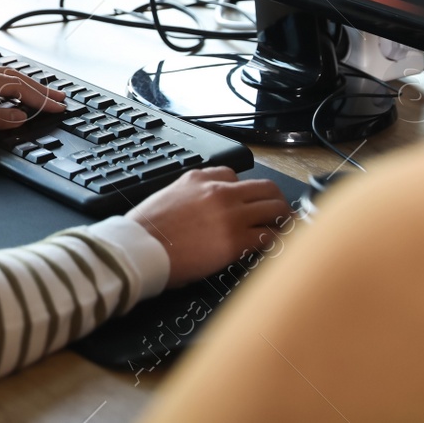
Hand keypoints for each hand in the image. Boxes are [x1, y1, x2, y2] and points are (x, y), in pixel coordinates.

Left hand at [0, 64, 66, 151]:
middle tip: (60, 100)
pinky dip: (7, 86)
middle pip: (9, 76)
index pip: (11, 85)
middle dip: (37, 88)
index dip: (37, 98)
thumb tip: (18, 116)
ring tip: (43, 95)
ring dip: (23, 85)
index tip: (57, 107)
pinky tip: (12, 93)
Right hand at [125, 167, 292, 286]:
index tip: (248, 203)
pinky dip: (277, 241)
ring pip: (275, 209)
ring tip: (283, 230)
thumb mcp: (169, 195)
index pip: (236, 176)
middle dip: (276, 201)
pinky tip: (275, 247)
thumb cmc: (148, 229)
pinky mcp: (236, 241)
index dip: (245, 192)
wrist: (140, 247)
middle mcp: (219, 191)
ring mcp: (230, 215)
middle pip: (266, 188)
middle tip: (278, 214)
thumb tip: (205, 206)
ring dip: (282, 219)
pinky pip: (270, 237)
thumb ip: (192, 194)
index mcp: (200, 178)